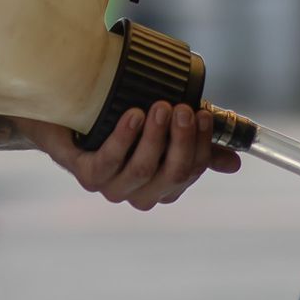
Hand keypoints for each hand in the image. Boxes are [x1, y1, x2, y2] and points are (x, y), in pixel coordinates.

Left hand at [18, 103, 241, 210]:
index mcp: (164, 184)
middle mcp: (141, 192)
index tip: (205, 114)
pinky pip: (109, 161)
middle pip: (172, 173)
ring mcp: (113, 186)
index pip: (193, 170)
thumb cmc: (120, 118)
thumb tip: (235, 163)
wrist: (65, 113)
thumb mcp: (164, 126)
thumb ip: (195, 142)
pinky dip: (124, 138)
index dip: (203, 145)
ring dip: (155, 137)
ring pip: (143, 168)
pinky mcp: (87, 175)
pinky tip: (132, 116)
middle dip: (182, 140)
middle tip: (182, 108)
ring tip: (158, 106)